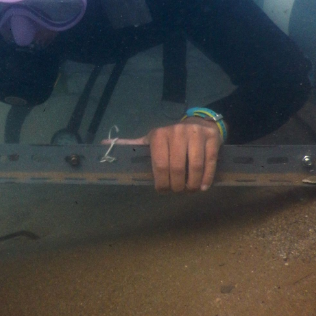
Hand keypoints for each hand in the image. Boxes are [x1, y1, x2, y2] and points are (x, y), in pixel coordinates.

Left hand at [104, 117, 222, 191]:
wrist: (199, 123)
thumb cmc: (171, 138)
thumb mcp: (151, 139)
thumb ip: (131, 144)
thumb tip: (103, 144)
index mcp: (159, 135)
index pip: (159, 165)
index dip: (161, 182)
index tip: (163, 190)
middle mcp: (177, 132)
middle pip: (177, 168)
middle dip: (177, 185)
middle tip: (177, 191)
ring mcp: (196, 134)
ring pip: (194, 166)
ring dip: (192, 184)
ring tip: (189, 190)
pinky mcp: (212, 138)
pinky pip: (210, 162)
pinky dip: (206, 178)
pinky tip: (202, 187)